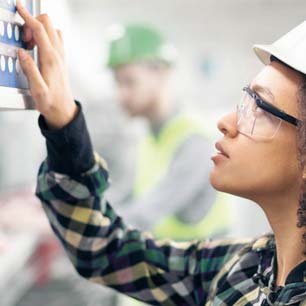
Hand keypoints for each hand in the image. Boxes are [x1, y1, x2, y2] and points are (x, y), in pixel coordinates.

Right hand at [16, 0, 77, 129]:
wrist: (63, 109)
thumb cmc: (50, 102)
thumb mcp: (37, 89)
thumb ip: (30, 70)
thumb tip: (22, 52)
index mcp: (51, 59)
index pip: (39, 30)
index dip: (27, 16)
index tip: (19, 7)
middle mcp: (58, 54)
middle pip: (47, 24)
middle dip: (32, 23)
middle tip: (23, 40)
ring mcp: (62, 56)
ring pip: (53, 30)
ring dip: (39, 30)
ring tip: (30, 45)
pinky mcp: (62, 59)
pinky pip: (56, 39)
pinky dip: (45, 37)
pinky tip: (38, 49)